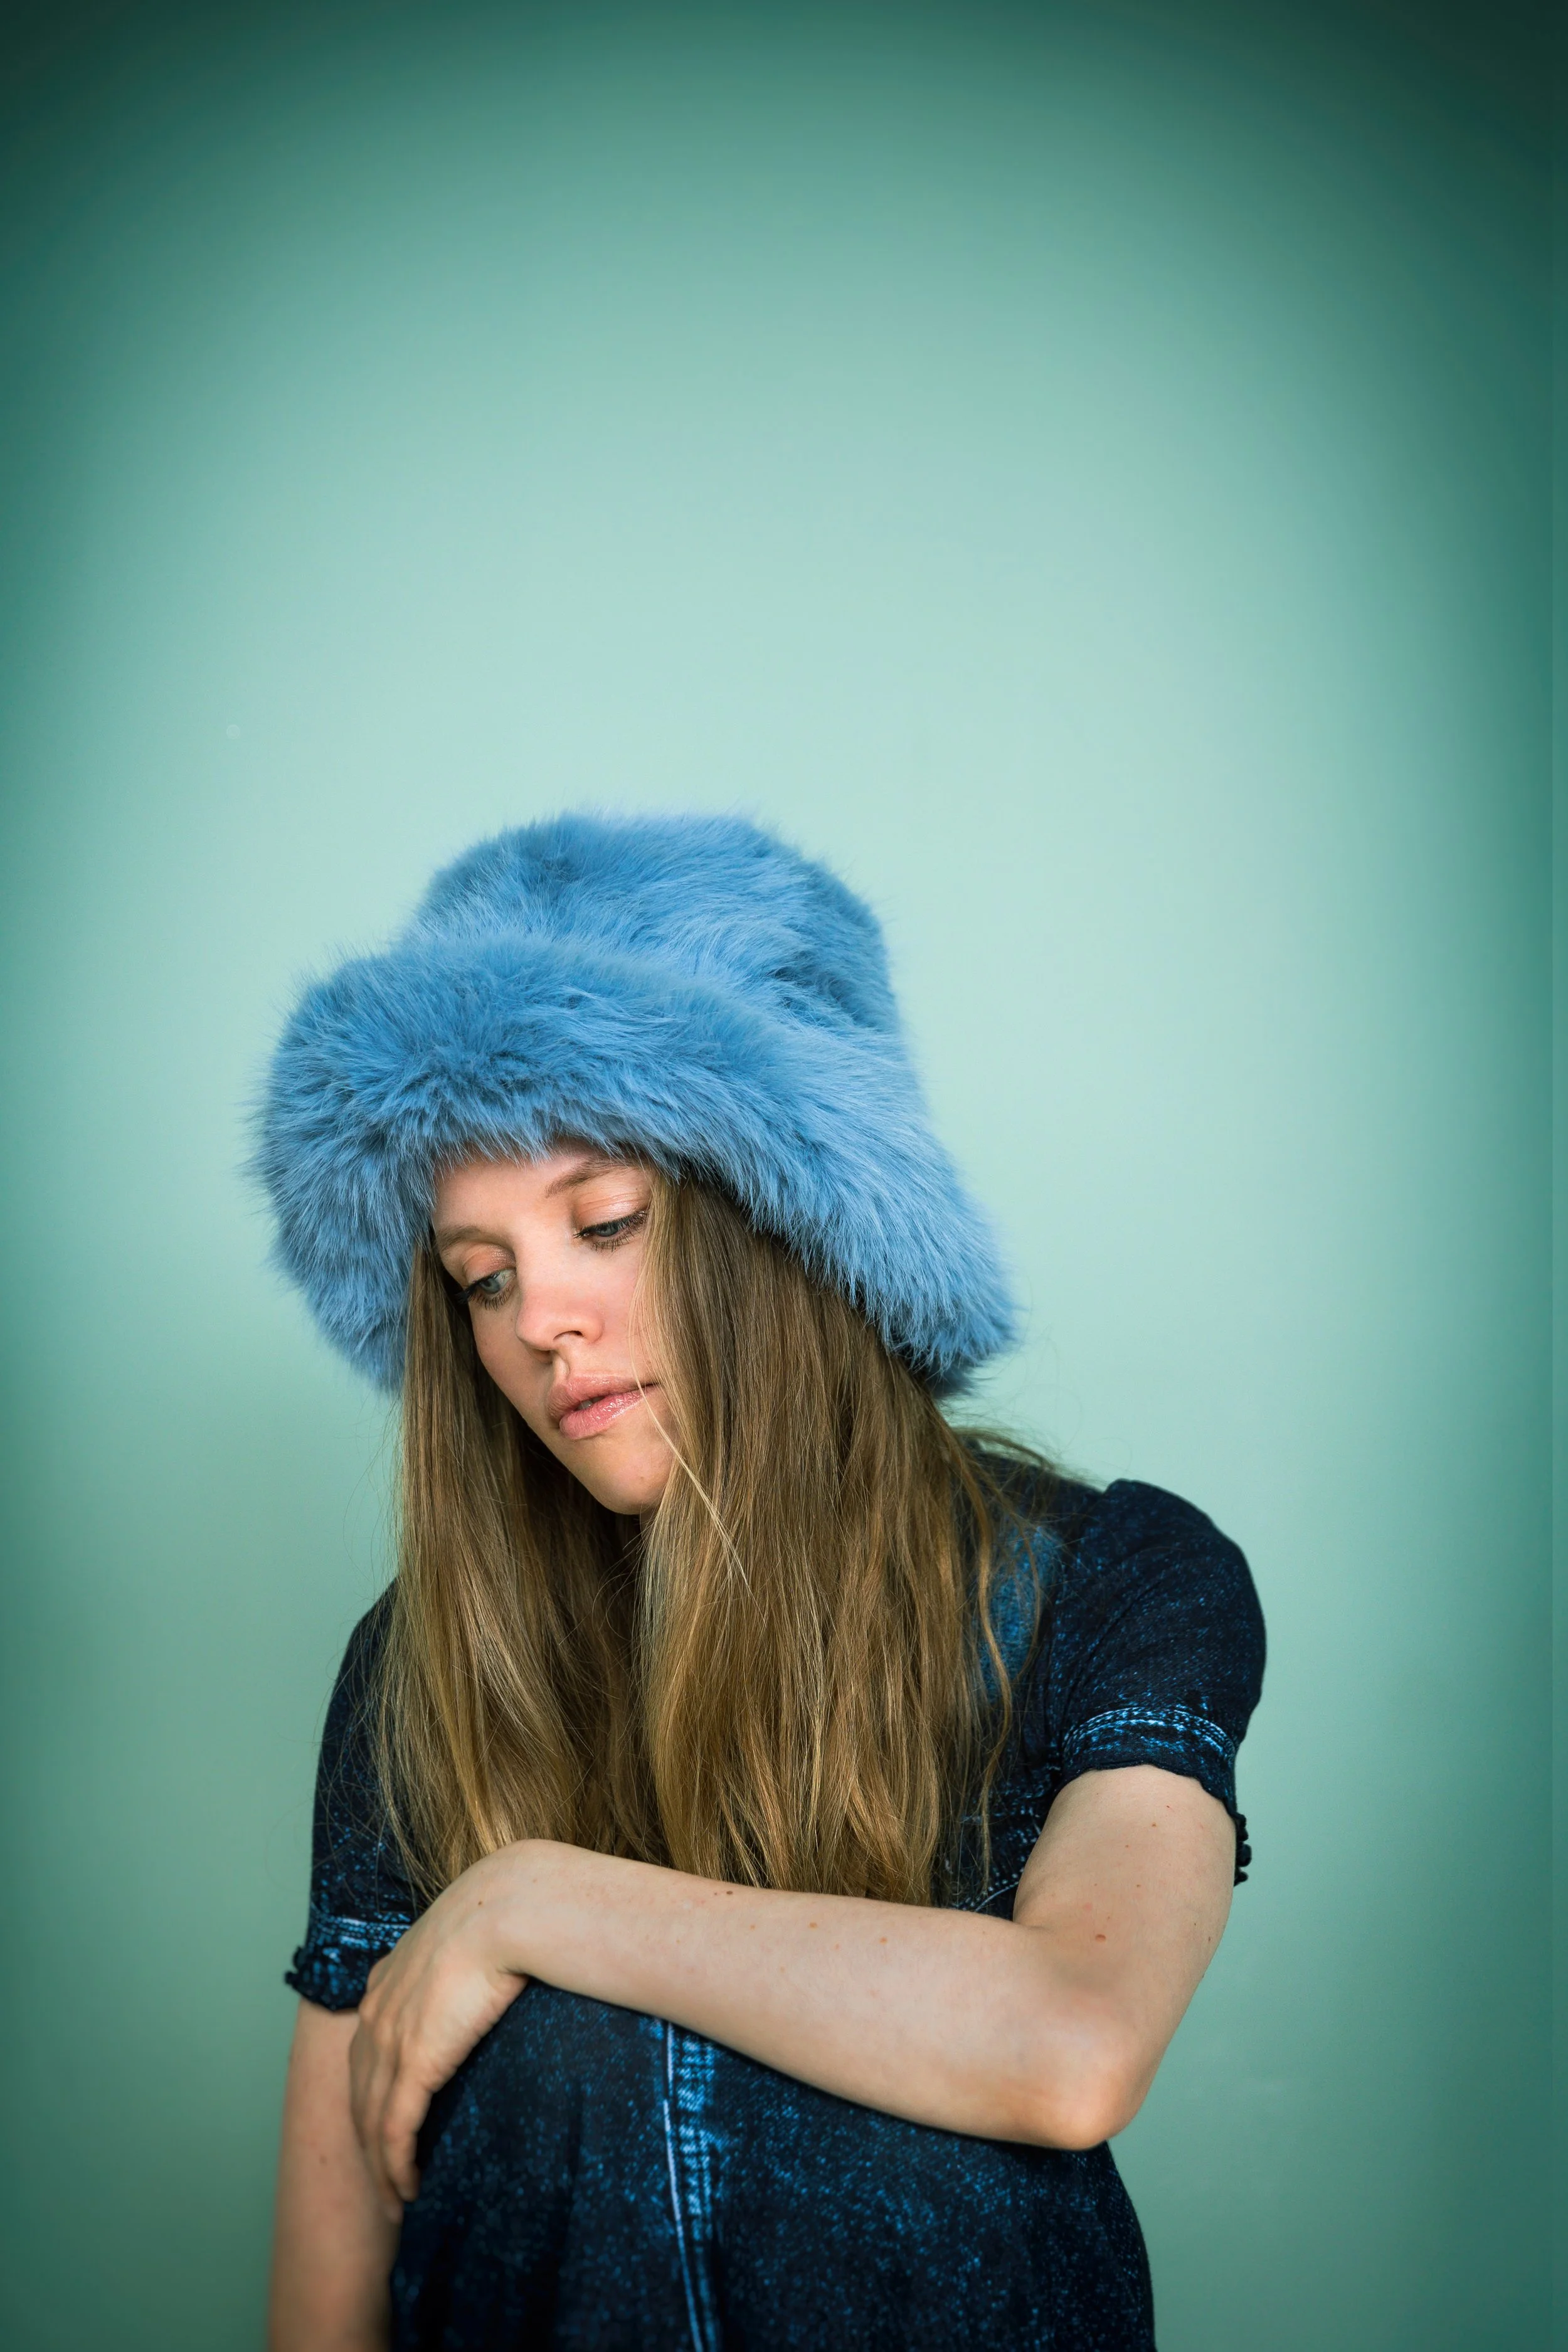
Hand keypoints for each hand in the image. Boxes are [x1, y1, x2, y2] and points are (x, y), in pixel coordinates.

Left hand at [349, 1849, 531, 2219]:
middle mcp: (377, 2012)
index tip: (387, 2128)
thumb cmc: (506, 1914)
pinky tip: (408, 2189)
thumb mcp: (472, 1937)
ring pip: (372, 2122)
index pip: (367, 2054)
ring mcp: (390, 2039)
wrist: (507, 1907)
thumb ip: (467, 1961)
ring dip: (381, 2168)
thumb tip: (498, 1972)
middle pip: (360, 2094)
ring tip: (397, 2199)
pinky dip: (396, 2167)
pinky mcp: (413, 2062)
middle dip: (368, 2143)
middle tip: (385, 2180)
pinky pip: (394, 2131)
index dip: (373, 2095)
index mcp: (388, 1980)